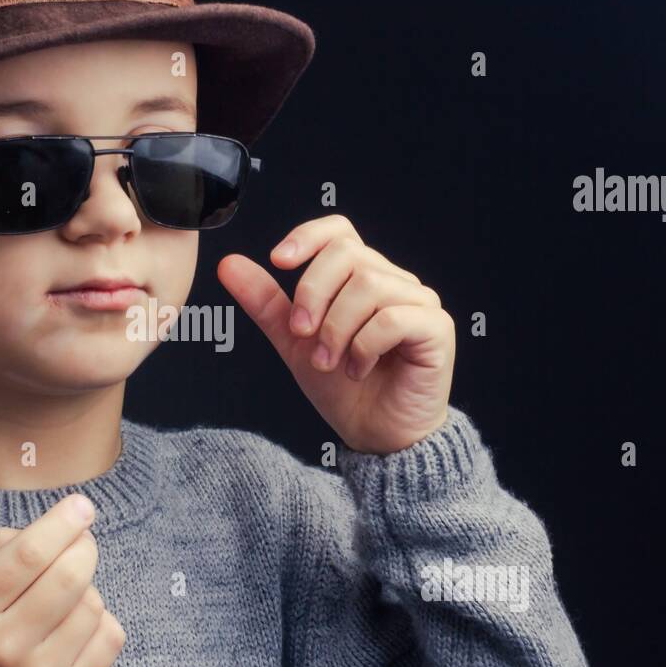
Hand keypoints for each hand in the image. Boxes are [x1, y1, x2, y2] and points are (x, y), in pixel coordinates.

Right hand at [0, 494, 125, 666]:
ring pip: (92, 605)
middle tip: (81, 539)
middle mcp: (1, 647)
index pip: (27, 554)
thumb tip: (49, 526)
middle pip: (68, 577)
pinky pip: (109, 638)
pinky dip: (101, 620)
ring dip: (87, 588)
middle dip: (83, 546)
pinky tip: (75, 624)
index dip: (61, 523)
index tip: (82, 506)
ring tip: (63, 596)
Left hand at [217, 214, 454, 453]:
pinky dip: (364, 345)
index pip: (340, 231)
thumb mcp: (294, 342)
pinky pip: (393, 318)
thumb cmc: (343, 389)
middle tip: (301, 335)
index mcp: (363, 277)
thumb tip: (229, 264)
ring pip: (369, 285)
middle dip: (312, 294)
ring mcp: (420, 303)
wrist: (374, 436)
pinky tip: (357, 370)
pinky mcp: (437, 329)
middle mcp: (395, 282)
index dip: (308, 236)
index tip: (277, 261)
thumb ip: (266, 302)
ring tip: (330, 363)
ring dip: (337, 328)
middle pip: (348, 254)